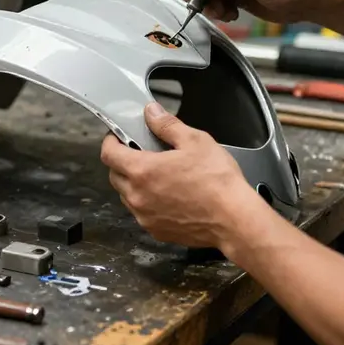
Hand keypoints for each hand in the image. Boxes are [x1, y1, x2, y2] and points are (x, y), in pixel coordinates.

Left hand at [100, 102, 265, 250]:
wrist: (235, 220)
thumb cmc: (217, 182)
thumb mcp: (194, 140)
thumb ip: (167, 125)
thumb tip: (151, 113)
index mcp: (142, 170)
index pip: (108, 153)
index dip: (112, 141)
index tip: (119, 136)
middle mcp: (138, 196)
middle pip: (114, 174)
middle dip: (123, 161)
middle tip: (141, 152)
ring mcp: (145, 216)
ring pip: (127, 195)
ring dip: (134, 183)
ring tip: (158, 173)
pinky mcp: (156, 231)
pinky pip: (142, 213)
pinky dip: (147, 202)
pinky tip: (168, 194)